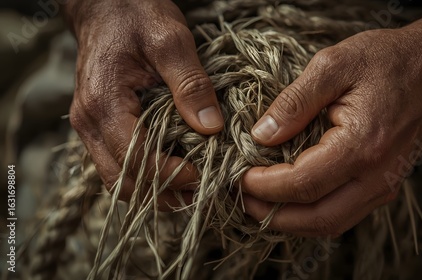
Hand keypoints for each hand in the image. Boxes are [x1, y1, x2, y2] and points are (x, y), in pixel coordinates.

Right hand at [65, 0, 223, 208]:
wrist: (106, 5)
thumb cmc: (136, 15)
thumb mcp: (171, 41)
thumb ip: (190, 84)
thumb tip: (210, 127)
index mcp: (104, 102)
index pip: (135, 158)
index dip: (170, 174)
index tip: (203, 175)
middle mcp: (89, 122)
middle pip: (122, 181)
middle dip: (162, 193)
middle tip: (201, 192)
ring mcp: (90, 127)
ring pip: (118, 179)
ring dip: (153, 190)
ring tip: (190, 189)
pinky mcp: (99, 126)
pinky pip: (118, 164)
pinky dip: (145, 176)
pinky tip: (173, 172)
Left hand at [241, 12, 421, 235]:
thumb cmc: (389, 60)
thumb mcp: (334, 65)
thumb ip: (293, 102)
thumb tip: (261, 135)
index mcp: (362, 146)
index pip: (302, 184)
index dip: (265, 186)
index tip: (239, 177)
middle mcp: (377, 176)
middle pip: (317, 219)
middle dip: (273, 215)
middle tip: (242, 199)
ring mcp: (385, 185)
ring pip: (331, 223)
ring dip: (292, 220)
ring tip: (261, 203)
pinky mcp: (385, 184)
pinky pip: (344, 213)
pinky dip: (312, 214)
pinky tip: (292, 198)